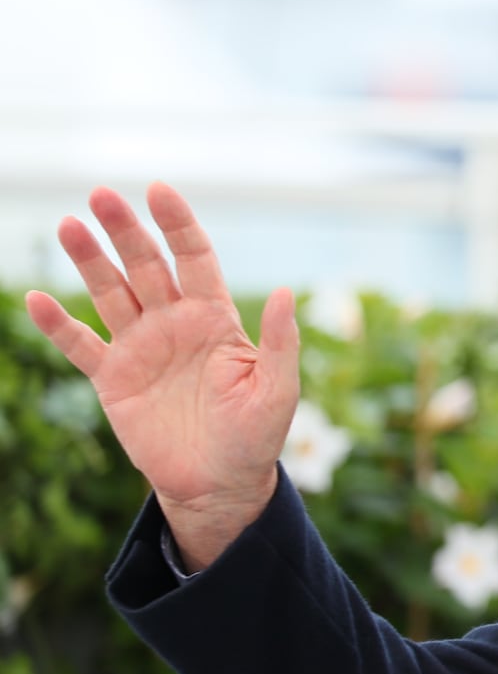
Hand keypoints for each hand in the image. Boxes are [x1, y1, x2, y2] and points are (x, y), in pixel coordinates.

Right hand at [25, 183, 299, 568]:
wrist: (220, 483)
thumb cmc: (256, 435)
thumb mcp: (277, 389)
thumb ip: (279, 341)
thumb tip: (285, 293)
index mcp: (215, 319)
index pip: (195, 258)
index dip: (178, 224)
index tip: (158, 190)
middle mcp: (175, 323)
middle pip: (147, 264)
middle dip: (126, 230)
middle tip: (102, 194)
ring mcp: (142, 348)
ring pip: (111, 292)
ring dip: (90, 260)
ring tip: (70, 225)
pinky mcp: (113, 379)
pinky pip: (81, 345)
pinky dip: (58, 325)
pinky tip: (37, 299)